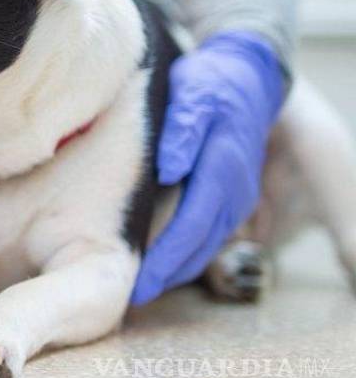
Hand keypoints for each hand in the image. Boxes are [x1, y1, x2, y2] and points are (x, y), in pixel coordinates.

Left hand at [130, 31, 284, 304]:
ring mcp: (237, 197)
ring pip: (207, 245)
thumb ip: (181, 129)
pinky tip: (161, 261)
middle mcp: (234, 191)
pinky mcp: (233, 198)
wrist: (247, 79)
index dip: (165, 258)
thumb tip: (169, 167)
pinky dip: (187, 252)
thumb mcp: (192, 94)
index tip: (138, 284)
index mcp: (222, 169)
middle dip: (167, 275)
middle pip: (200, 245)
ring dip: (177, 269)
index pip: (191, 225)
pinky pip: (209, 234)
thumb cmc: (209, 85)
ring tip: (141, 288)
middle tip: (130, 298)